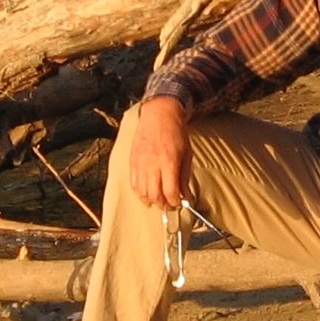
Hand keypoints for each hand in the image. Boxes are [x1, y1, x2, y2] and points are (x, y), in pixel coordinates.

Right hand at [126, 96, 192, 210]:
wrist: (158, 115)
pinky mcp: (133, 162)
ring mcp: (141, 164)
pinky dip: (140, 194)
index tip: (179, 203)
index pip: (170, 192)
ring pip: (143, 192)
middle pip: (155, 195)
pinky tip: (147, 196)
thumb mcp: (186, 154)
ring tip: (160, 201)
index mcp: (169, 162)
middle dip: (164, 205)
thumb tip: (186, 195)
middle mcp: (153, 164)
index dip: (175, 202)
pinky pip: (134, 184)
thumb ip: (185, 176)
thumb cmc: (176, 133)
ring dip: (152, 201)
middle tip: (170, 205)